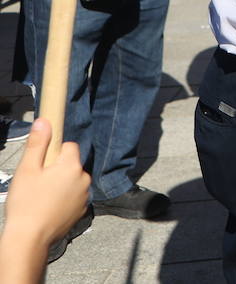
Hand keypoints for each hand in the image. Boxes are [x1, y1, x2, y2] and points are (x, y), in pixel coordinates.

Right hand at [0, 118, 89, 252]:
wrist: (30, 239)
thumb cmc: (26, 204)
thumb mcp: (27, 170)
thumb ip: (37, 144)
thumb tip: (45, 121)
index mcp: (72, 166)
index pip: (69, 146)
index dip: (53, 151)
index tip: (42, 161)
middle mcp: (84, 179)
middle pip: (71, 164)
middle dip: (56, 169)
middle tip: (37, 182)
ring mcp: (84, 196)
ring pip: (72, 181)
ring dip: (60, 184)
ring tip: (40, 197)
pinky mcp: (81, 210)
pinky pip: (73, 196)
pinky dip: (63, 198)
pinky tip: (47, 207)